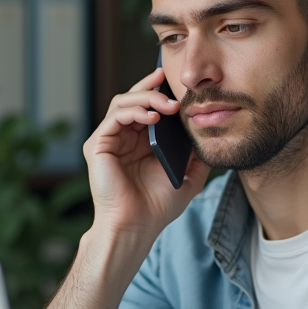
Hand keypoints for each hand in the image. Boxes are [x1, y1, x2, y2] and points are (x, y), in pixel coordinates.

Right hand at [83, 68, 210, 244]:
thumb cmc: (158, 207)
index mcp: (140, 143)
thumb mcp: (188, 177)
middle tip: (171, 85)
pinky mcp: (97, 146)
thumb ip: (197, 157)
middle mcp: (122, 138)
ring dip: (146, 98)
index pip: (147, 106)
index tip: (176, 82)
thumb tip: (210, 137)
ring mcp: (108, 141)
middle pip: (132, 98)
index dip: (158, 90)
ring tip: (168, 105)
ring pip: (122, 102)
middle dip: (152, 87)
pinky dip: (134, 111)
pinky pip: (114, 117)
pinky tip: (153, 117)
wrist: (137, 226)